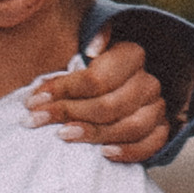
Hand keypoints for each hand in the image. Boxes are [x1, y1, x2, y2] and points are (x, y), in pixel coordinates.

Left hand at [27, 37, 166, 163]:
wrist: (120, 82)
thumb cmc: (93, 65)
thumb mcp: (88, 46)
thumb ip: (93, 38)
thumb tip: (93, 48)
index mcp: (132, 54)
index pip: (96, 78)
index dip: (63, 90)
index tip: (33, 100)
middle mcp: (148, 82)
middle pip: (110, 105)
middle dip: (69, 113)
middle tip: (36, 120)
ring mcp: (157, 107)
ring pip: (131, 127)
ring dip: (94, 134)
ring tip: (63, 135)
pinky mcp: (160, 129)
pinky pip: (150, 145)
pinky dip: (128, 151)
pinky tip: (103, 153)